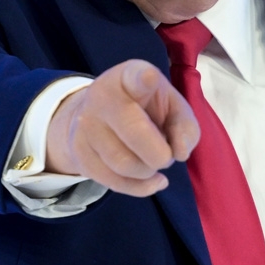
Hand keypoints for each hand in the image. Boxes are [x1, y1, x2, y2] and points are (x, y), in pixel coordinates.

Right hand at [45, 59, 199, 196]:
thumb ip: (185, 125)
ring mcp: (86, 126)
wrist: (92, 115)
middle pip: (135, 133)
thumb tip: (180, 153)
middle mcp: (102, 97)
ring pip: (125, 164)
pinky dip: (141, 187)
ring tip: (152, 161)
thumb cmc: (142, 107)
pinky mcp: (79, 154)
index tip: (149, 78)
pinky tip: (152, 180)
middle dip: (161, 154)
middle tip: (166, 155)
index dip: (143, 79)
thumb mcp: (170, 105)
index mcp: (128, 77)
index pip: (134, 77)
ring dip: (149, 171)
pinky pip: (115, 182)